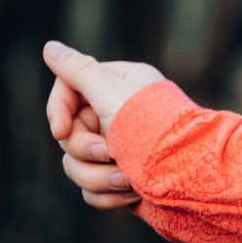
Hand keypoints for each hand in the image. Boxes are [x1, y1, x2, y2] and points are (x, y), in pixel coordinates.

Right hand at [42, 41, 165, 211]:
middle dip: (86, 150)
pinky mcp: (120, 178)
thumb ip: (78, 72)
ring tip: (127, 179)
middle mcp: (119, 114)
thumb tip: (49, 47)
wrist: (192, 179)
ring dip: (98, 177)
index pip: (69, 90)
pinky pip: (90, 190)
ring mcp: (119, 148)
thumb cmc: (155, 131)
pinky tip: (133, 193)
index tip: (61, 130)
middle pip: (69, 133)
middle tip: (110, 152)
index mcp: (121, 85)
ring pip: (75, 165)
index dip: (58, 111)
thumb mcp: (112, 94)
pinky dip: (108, 195)